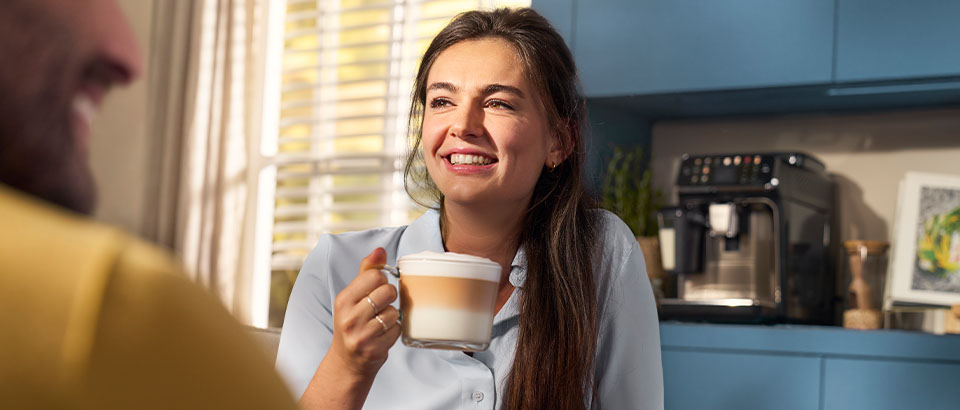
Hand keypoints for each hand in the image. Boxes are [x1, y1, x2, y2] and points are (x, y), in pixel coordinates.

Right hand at [328, 247, 400, 376]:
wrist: (347, 361)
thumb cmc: (353, 322)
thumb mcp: (352, 297)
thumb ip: (366, 272)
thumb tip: (380, 250)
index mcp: (343, 299)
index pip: (375, 276)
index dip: (382, 281)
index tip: (376, 289)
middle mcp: (349, 317)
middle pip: (388, 292)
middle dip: (390, 297)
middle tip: (381, 306)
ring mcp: (361, 335)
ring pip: (394, 312)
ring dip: (392, 316)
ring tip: (380, 322)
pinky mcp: (374, 349)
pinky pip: (398, 330)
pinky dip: (394, 331)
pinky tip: (383, 335)